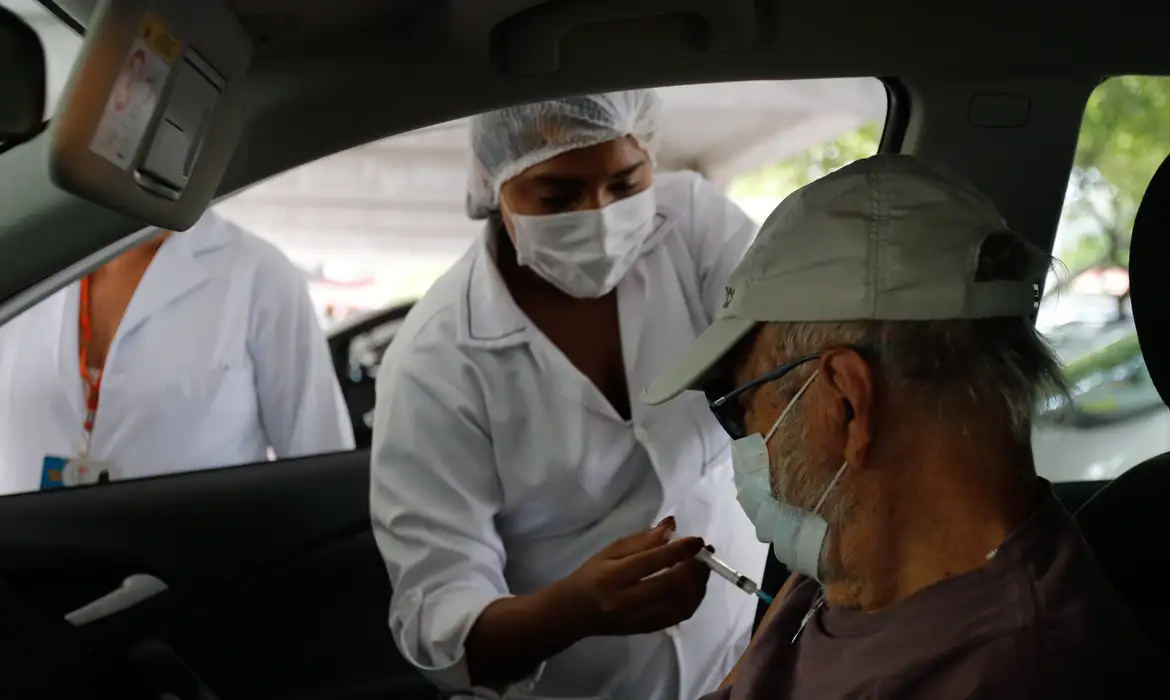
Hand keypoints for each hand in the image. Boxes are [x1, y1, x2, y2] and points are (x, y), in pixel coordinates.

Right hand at [556, 517, 711, 637]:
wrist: (575, 613)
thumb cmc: (591, 575)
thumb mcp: (610, 551)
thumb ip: (642, 540)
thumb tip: (672, 526)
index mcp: (613, 576)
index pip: (651, 563)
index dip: (679, 551)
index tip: (698, 540)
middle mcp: (627, 601)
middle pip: (671, 586)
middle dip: (695, 568)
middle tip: (705, 552)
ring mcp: (639, 619)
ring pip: (680, 605)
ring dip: (699, 584)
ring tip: (703, 567)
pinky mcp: (648, 629)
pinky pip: (680, 616)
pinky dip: (694, 599)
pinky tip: (695, 585)